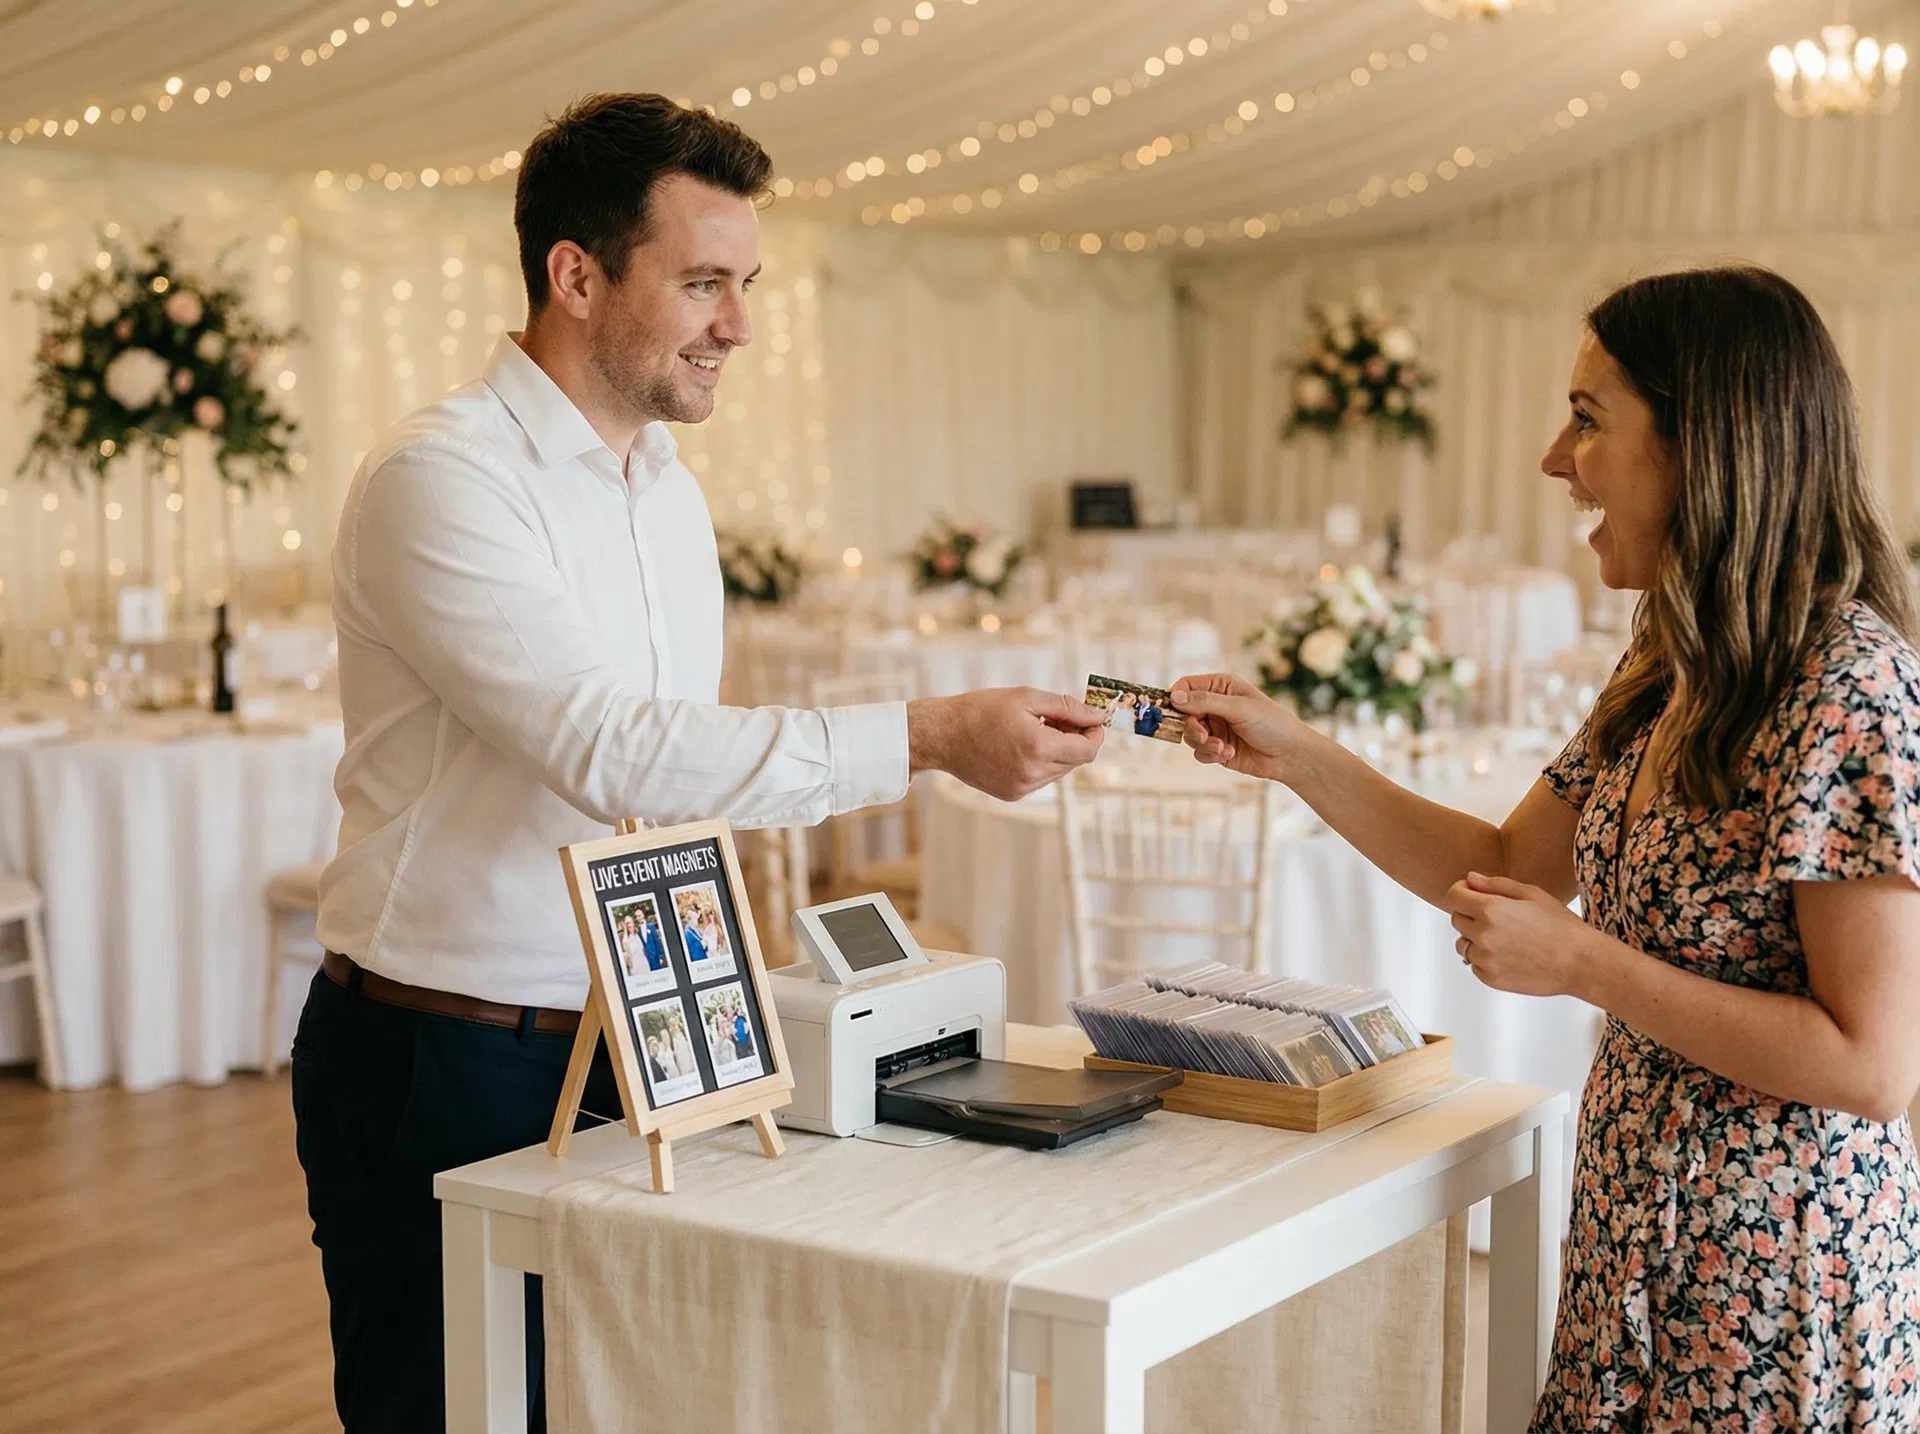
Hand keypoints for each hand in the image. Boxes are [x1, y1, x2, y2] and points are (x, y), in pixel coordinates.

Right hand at [908, 687, 1105, 800]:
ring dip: (1058, 750)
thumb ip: (1067, 707)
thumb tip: (1097, 715)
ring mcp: (1023, 788)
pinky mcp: (1013, 794)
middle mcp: (1033, 773)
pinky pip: (1041, 778)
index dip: (1095, 733)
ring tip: (1036, 729)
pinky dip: (1041, 762)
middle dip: (1075, 738)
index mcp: (1038, 747)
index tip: (1091, 719)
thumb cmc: (981, 710)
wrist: (942, 736)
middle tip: (1058, 717)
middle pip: (1076, 761)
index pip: (1088, 750)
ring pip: (1060, 771)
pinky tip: (1021, 745)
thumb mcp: (1026, 697)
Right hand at [1168, 673, 1305, 783]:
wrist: (1290, 755)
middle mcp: (1216, 706)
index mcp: (1221, 687)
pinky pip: (1200, 752)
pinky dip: (1210, 754)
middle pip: (1184, 714)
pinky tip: (1229, 753)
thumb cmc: (1272, 723)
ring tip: (1221, 747)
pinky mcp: (1218, 748)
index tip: (1171, 709)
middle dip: (1192, 727)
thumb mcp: (1238, 708)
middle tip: (1202, 735)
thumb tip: (1175, 697)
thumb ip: (1205, 701)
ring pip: (1190, 735)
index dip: (1176, 697)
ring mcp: (1216, 728)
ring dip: (1203, 743)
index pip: (1187, 686)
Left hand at [1445, 871, 1591, 997]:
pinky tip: (1508, 955)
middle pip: (1456, 919)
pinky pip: (1475, 965)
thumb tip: (1471, 879)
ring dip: (1475, 939)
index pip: (1453, 896)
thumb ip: (1495, 885)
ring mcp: (1485, 959)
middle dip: (1470, 914)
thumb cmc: (1561, 927)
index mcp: (1490, 909)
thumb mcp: (1531, 894)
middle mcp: (1482, 934)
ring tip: (1504, 938)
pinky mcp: (1491, 979)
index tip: (1470, 893)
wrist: (1580, 962)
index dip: (1461, 891)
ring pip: (1463, 945)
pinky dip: (1485, 960)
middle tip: (1498, 917)